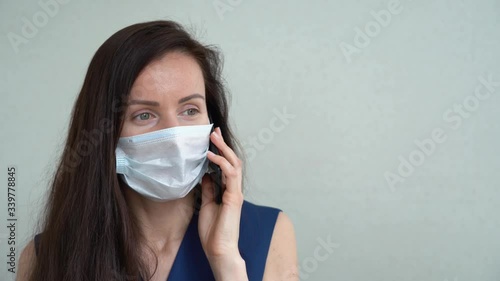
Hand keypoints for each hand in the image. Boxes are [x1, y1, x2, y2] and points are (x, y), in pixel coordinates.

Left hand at [198, 127, 243, 261]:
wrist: (219, 249)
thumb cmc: (213, 231)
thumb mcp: (206, 205)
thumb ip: (208, 190)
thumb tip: (206, 175)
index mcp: (229, 191)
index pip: (226, 166)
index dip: (220, 151)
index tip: (212, 139)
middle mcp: (234, 190)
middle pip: (232, 161)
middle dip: (223, 145)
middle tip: (214, 131)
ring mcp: (236, 192)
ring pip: (234, 164)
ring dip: (223, 149)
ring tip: (213, 137)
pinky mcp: (234, 197)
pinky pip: (230, 174)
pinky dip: (221, 163)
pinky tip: (211, 156)